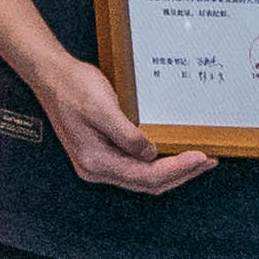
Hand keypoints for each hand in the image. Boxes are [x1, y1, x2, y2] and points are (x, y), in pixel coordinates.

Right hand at [32, 50, 218, 198]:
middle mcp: (97, 169)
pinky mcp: (102, 153)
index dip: (177, 168)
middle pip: (147, 183)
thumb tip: (151, 155)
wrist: (50, 75)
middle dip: (180, 174)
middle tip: (208, 161)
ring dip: (172, 171)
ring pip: (143, 178)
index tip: (201, 157)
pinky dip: (157, 163)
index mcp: (96, 162)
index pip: (146, 175)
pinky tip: (170, 153)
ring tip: (197, 161)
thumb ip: (128, 136)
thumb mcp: (103, 108)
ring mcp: (99, 163)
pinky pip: (136, 167)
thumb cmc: (73, 87)